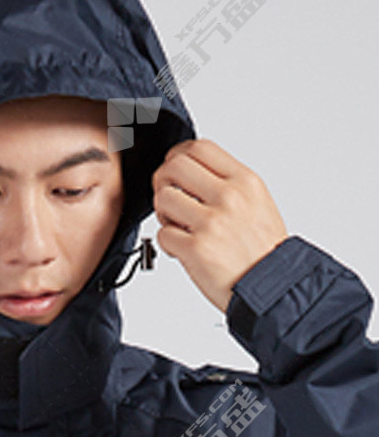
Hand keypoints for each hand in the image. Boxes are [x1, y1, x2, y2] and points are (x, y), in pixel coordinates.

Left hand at [152, 139, 287, 313]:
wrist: (274, 288)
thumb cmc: (263, 251)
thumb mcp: (257, 203)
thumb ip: (227, 183)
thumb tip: (191, 170)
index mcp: (245, 182)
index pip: (199, 147)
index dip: (179, 156)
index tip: (176, 170)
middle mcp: (229, 197)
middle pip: (174, 166)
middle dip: (164, 182)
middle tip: (171, 198)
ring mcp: (212, 222)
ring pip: (163, 198)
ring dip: (164, 214)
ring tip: (179, 227)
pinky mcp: (197, 249)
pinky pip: (162, 234)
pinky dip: (168, 244)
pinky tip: (183, 249)